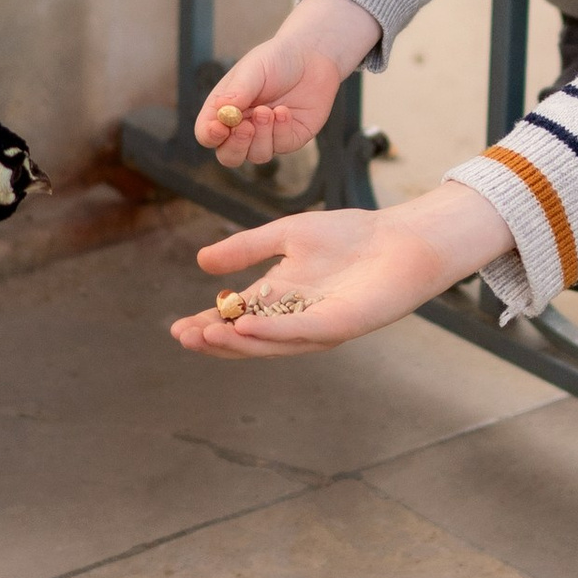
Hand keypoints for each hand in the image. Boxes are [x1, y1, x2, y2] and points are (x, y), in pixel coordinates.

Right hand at [168, 183, 515, 357]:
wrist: (400, 238)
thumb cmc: (350, 236)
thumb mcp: (286, 235)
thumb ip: (246, 248)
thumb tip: (201, 262)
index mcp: (281, 300)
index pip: (237, 318)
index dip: (208, 325)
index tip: (178, 328)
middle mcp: (295, 320)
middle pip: (247, 338)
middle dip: (214, 340)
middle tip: (183, 337)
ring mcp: (317, 327)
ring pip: (269, 342)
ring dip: (234, 341)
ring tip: (204, 334)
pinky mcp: (340, 325)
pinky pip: (299, 331)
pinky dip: (269, 331)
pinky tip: (243, 326)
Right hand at [193, 0, 381, 169]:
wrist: (312, 56)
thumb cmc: (275, 59)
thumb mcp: (253, 69)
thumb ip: (238, 91)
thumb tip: (222, 112)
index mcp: (224, 110)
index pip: (207, 133)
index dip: (210, 136)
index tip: (220, 128)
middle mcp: (243, 127)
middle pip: (229, 155)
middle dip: (236, 146)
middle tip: (246, 127)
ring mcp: (267, 136)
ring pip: (256, 155)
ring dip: (262, 135)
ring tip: (268, 111)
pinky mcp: (290, 138)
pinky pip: (281, 146)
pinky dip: (281, 131)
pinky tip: (284, 112)